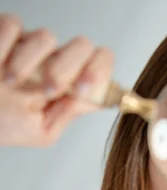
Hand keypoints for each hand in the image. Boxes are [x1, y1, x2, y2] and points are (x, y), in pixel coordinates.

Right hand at [0, 13, 113, 146]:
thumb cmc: (4, 124)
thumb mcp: (42, 129)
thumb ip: (68, 112)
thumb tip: (93, 97)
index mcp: (69, 85)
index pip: (100, 65)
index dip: (99, 72)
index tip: (81, 90)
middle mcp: (55, 61)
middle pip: (83, 45)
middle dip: (68, 68)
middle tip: (48, 89)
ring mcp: (30, 46)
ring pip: (46, 37)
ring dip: (29, 64)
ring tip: (11, 83)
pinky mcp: (5, 33)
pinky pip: (13, 26)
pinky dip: (4, 48)